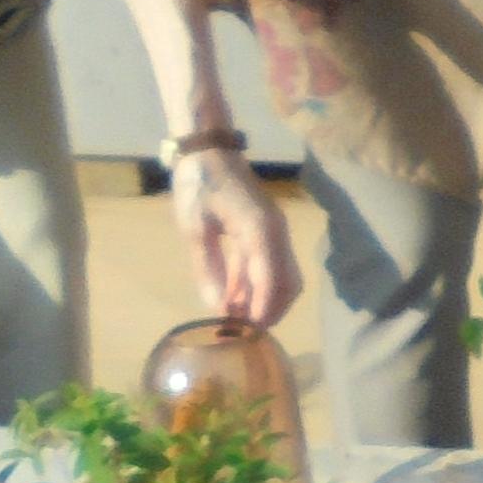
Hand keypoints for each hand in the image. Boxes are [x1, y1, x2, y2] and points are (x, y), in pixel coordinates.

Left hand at [170, 148, 293, 324]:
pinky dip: (256, 285)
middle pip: (287, 284)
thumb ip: (208, 267)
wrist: (207, 148)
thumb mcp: (195, 228)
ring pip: (282, 277)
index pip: (271, 281)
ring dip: (263, 300)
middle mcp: (276, 233)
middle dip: (270, 311)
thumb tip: (217, 306)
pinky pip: (268, 265)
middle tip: (244, 332)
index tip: (246, 333)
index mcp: (260, 230)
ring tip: (235, 319)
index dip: (261, 310)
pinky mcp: (266, 231)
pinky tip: (233, 298)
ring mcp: (274, 232)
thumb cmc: (198, 184)